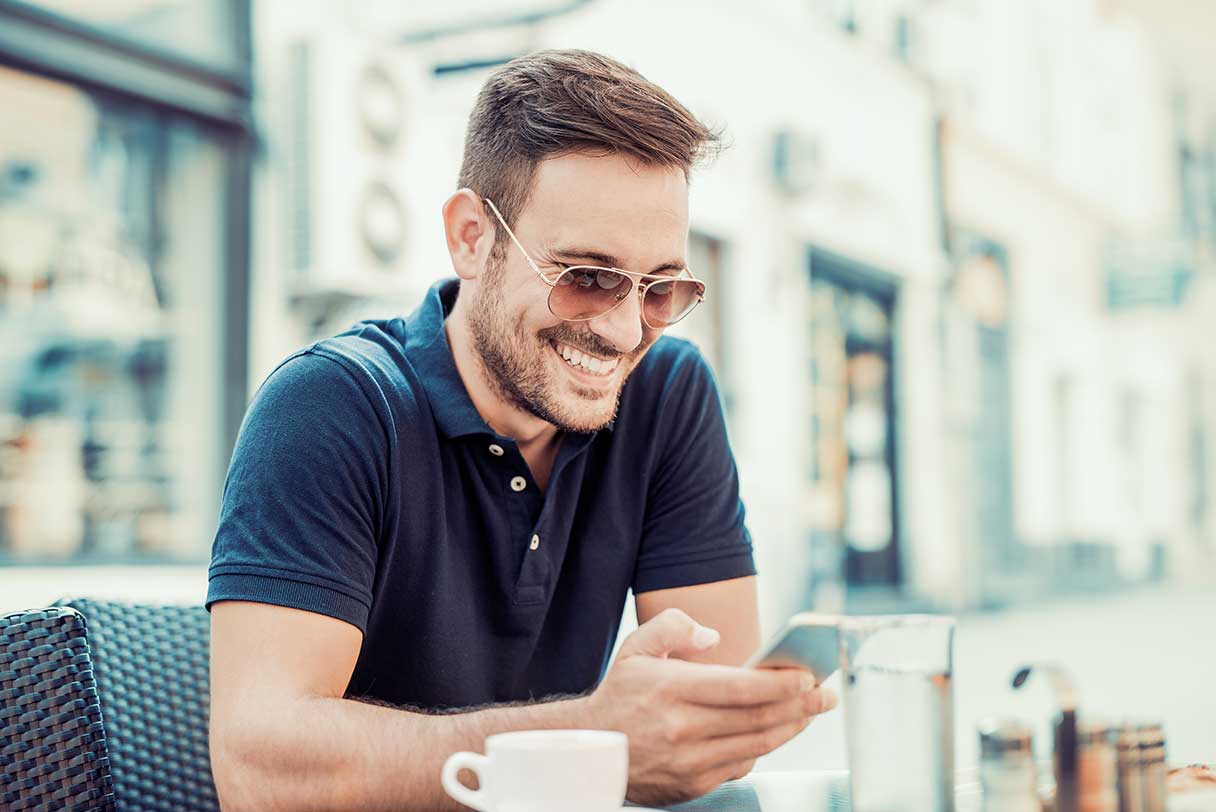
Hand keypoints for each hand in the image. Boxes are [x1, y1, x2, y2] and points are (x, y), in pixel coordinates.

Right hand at [582, 608, 837, 805]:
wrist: (591, 749)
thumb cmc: (620, 695)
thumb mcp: (636, 648)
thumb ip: (673, 626)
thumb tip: (712, 636)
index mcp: (671, 688)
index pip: (741, 688)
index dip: (782, 684)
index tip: (808, 676)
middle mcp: (682, 727)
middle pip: (758, 718)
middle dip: (801, 706)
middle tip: (825, 695)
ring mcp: (688, 760)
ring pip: (756, 745)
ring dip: (791, 728)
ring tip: (810, 712)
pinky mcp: (692, 784)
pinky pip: (741, 765)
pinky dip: (764, 748)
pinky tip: (775, 731)